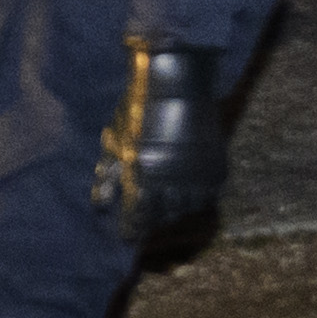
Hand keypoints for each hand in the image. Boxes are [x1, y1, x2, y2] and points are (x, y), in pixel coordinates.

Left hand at [93, 33, 233, 242]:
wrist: (179, 81)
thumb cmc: (138, 107)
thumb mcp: (117, 140)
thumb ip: (109, 176)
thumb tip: (100, 206)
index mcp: (144, 173)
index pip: (137, 217)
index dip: (131, 230)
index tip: (128, 236)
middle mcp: (172, 178)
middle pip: (163, 217)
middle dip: (152, 221)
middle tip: (147, 219)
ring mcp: (197, 174)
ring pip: (187, 211)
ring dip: (175, 212)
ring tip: (167, 207)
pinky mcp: (216, 167)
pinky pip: (209, 197)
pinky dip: (198, 200)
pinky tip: (188, 194)